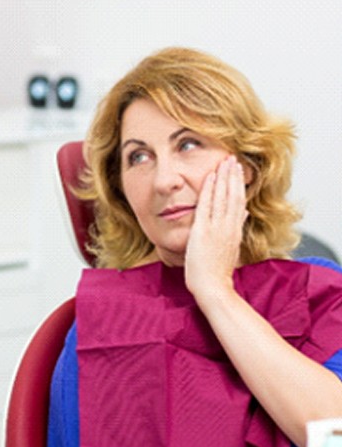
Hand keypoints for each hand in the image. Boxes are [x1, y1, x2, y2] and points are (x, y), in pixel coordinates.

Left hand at [185, 155, 246, 302]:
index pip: (239, 202)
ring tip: (224, 161)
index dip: (239, 184)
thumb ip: (237, 229)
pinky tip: (210, 177)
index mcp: (235, 231)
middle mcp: (229, 227)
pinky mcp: (203, 232)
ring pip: (223, 197)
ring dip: (224, 177)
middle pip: (234, 195)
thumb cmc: (218, 273)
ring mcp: (217, 228)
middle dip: (233, 175)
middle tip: (232, 158)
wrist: (213, 288)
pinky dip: (209, 190)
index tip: (238, 170)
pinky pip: (206, 206)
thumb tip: (243, 214)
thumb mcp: (232, 249)